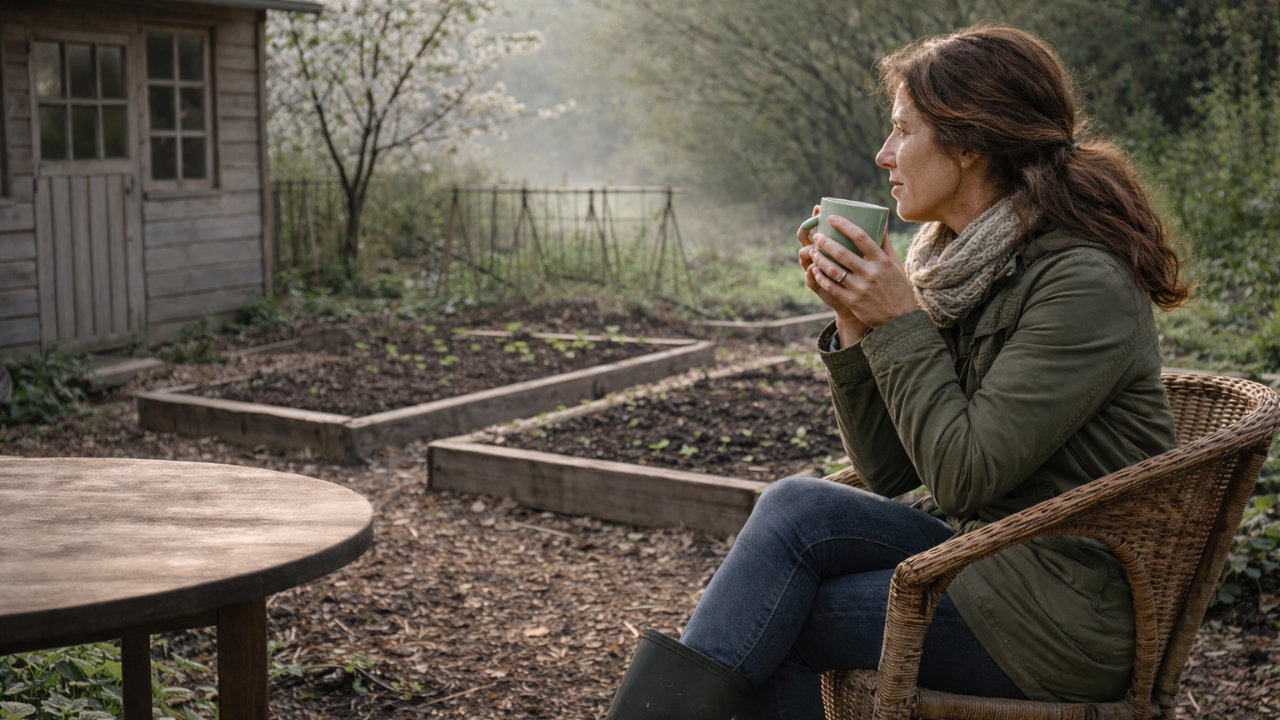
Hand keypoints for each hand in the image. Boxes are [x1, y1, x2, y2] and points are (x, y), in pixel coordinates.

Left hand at [797, 212, 916, 337]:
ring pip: (834, 270)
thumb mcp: (896, 264)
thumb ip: (885, 243)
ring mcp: (861, 288)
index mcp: (882, 261)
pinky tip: (814, 270)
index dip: (844, 225)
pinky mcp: (853, 302)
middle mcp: (871, 273)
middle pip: (843, 253)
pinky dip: (821, 278)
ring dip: (820, 259)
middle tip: (816, 236)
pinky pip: (832, 287)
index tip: (831, 218)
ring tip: (812, 252)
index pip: (861, 237)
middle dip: (825, 242)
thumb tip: (882, 220)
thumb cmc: (898, 288)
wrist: (900, 319)